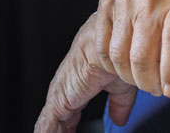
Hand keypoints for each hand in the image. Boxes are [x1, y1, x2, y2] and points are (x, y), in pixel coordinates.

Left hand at [35, 15, 138, 132]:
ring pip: (51, 123)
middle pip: (60, 118)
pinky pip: (47, 125)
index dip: (70, 124)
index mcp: (81, 82)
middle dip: (61, 130)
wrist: (112, 46)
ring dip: (54, 132)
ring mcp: (60, 94)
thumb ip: (119, 104)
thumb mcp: (122, 86)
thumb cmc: (119, 55)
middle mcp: (68, 87)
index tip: (70, 132)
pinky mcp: (57, 100)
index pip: (72, 110)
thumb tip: (120, 119)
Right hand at [95, 0, 169, 98]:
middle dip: (148, 82)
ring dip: (130, 76)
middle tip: (156, 89)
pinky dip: (111, 64)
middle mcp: (151, 1)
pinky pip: (103, 45)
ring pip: (120, 54)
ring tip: (141, 79)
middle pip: (142, 55)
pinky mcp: (107, 4)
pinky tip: (123, 67)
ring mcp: (125, 2)